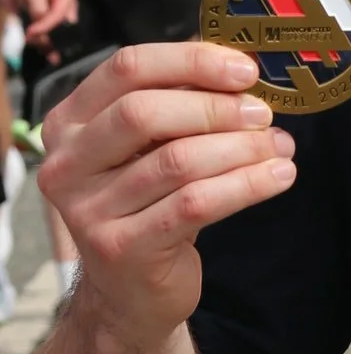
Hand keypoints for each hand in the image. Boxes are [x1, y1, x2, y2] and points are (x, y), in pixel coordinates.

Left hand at [3, 0, 76, 45]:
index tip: (30, 33)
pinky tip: (39, 45)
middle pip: (62, 27)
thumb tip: (40, 25)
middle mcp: (67, 4)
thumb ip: (38, 6)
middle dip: (48, 37)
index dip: (45, 27)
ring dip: (47, 40)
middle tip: (31, 41)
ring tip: (35, 45)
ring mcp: (59, 11)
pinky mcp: (50, 16)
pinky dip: (44, 37)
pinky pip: (50, 30)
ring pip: (57, 31)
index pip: (59, 16)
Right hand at [35, 42, 294, 347]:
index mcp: (70, 122)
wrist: (130, 292)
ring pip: (177, 161)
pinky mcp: (122, 248)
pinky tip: (279, 176)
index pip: (126, 68)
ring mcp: (88, 209)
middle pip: (144, 113)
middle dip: (216, 108)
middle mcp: (67, 163)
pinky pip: (195, 204)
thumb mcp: (150, 148)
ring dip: (241, 148)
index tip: (244, 69)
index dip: (190, 61)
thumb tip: (238, 62)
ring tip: (281, 146)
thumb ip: (179, 102)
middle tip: (264, 114)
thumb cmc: (147, 204)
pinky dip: (246, 185)